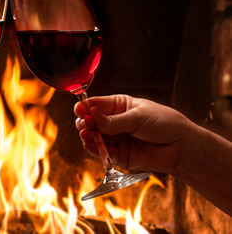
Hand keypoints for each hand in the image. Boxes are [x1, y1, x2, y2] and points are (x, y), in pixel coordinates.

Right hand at [74, 94, 191, 173]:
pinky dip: (94, 148)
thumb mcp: (137, 116)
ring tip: (85, 133)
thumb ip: (113, 120)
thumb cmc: (164, 124)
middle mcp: (115, 122)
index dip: (86, 106)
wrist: (182, 147)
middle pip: (92, 121)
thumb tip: (91, 115)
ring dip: (88, 135)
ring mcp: (116, 139)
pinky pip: (102, 152)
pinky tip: (89, 143)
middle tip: (84, 122)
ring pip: (95, 137)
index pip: (97, 104)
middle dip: (85, 121)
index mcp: (120, 106)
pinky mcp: (119, 156)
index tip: (79, 108)